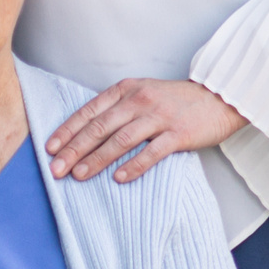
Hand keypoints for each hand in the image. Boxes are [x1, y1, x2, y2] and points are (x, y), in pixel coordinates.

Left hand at [46, 78, 248, 182]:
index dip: (68, 130)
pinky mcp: (178, 134)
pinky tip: (119, 179)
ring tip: (79, 175)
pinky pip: (152, 152)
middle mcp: (139, 100)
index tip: (50, 148)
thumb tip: (85, 133)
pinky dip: (134, 166)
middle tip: (56, 169)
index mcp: (126, 90)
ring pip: (120, 140)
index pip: (89, 111)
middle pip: (99, 127)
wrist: (218, 98)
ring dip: (97, 159)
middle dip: (74, 149)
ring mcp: (159, 117)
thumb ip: (117, 108)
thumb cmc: (175, 100)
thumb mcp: (142, 93)